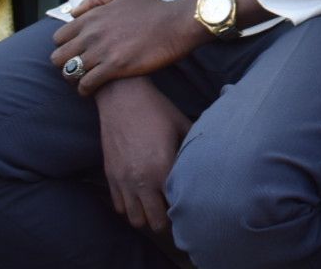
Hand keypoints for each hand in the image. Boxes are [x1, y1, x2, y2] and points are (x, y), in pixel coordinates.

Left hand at [51, 0, 204, 94]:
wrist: (176, 24)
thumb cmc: (154, 8)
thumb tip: (75, 12)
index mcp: (91, 17)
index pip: (59, 37)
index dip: (65, 46)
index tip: (75, 51)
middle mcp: (91, 34)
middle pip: (58, 57)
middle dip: (65, 63)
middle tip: (78, 67)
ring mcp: (101, 52)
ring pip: (69, 72)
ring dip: (74, 78)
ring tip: (85, 79)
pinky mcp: (114, 68)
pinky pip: (86, 84)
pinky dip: (85, 89)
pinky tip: (93, 88)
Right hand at [95, 77, 191, 236]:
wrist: (122, 96)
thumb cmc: (157, 109)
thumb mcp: (182, 126)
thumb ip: (193, 148)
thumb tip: (210, 158)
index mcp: (162, 169)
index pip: (175, 207)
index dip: (185, 210)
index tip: (191, 206)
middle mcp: (141, 180)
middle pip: (154, 222)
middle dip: (166, 220)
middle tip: (174, 209)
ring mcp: (123, 181)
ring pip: (134, 219)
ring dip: (146, 215)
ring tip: (156, 204)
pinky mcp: (110, 176)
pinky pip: (119, 206)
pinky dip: (130, 206)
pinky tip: (140, 195)